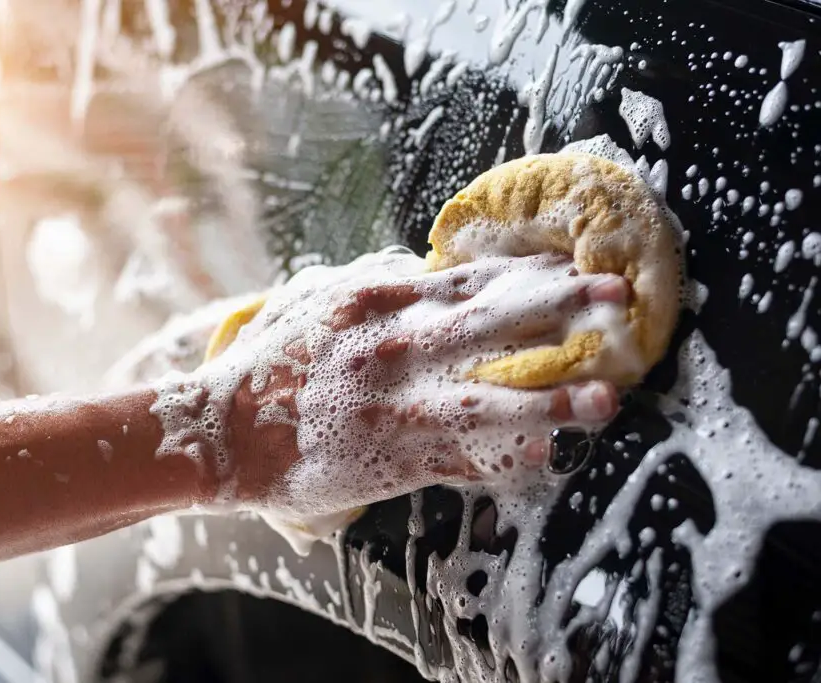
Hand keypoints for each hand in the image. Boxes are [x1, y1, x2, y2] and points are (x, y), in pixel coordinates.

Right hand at [201, 248, 628, 515]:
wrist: (221, 431)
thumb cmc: (265, 363)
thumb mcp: (311, 300)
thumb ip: (369, 280)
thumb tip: (419, 267)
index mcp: (377, 304)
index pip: (470, 280)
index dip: (529, 273)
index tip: (575, 265)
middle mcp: (394, 349)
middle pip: (493, 322)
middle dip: (562, 307)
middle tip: (622, 297)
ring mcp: (395, 407)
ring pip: (488, 400)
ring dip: (552, 398)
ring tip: (607, 398)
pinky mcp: (388, 459)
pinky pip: (459, 459)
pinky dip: (504, 459)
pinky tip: (548, 455)